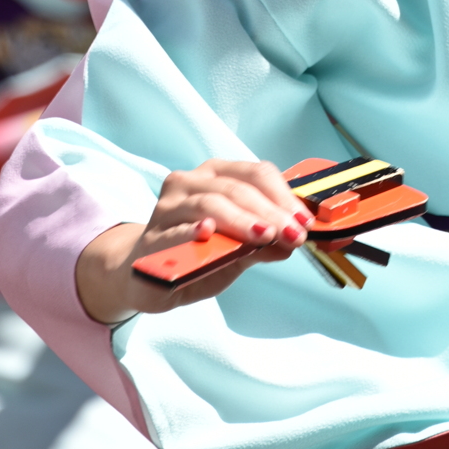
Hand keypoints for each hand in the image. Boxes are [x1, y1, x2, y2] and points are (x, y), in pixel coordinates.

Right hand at [75, 159, 311, 324]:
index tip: (305, 222)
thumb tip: (295, 241)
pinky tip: (208, 233)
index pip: (255, 173)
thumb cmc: (197, 253)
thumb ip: (264, 241)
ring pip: (209, 203)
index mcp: (215, 174)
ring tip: (266, 235)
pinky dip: (193, 230)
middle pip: (236, 188)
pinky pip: (176, 230)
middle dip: (270, 211)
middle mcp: (189, 182)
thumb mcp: (237, 246)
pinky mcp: (151, 235)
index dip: (283, 196)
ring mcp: (168, 207)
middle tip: (294, 234)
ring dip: (242, 220)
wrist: (143, 274)